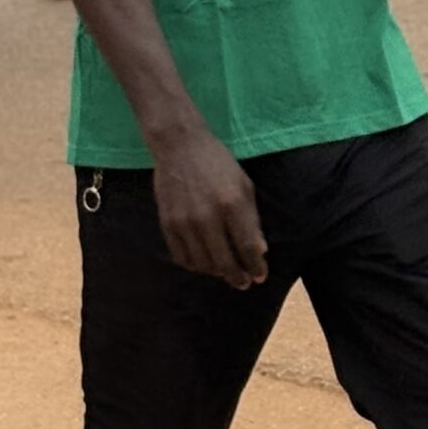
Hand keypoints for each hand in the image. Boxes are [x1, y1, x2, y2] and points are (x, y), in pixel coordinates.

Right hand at [152, 128, 269, 289]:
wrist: (179, 146)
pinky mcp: (167, 223)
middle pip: (224, 262)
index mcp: (232, 204)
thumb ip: (252, 219)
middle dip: (238, 277)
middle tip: (244, 282)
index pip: (247, 247)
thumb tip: (259, 251)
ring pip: (202, 264)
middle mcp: (207, 217)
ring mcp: (184, 222)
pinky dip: (195, 265)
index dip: (256, 266)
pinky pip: (181, 257)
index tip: (260, 276)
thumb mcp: (244, 185)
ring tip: (225, 272)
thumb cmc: (218, 163)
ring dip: (216, 273)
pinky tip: (204, 263)